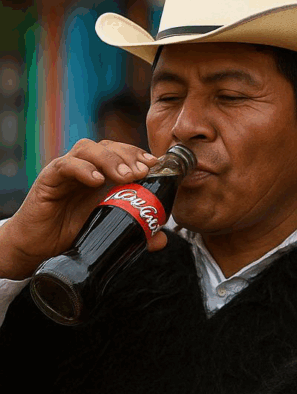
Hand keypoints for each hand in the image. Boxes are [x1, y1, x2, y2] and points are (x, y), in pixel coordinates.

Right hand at [0, 139, 160, 279]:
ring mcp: (66, 172)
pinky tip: (96, 180)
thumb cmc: (73, 233)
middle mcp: (85, 168)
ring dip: (109, 159)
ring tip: (126, 176)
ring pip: (87, 149)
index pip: (122, 152)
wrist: (38, 247)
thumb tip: (161, 239)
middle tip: (143, 172)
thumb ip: (135, 231)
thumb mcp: (110, 231)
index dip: (139, 154)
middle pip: (108, 145)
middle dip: (129, 155)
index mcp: (102, 175)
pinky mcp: (48, 180)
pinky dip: (82, 168)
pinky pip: (64, 165)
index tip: (157, 164)